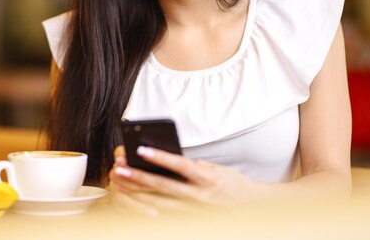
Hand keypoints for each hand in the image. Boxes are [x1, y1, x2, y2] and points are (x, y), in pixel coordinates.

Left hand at [109, 145, 260, 209]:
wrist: (249, 209)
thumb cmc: (232, 184)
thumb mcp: (217, 168)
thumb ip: (195, 165)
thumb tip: (171, 158)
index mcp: (207, 179)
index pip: (180, 165)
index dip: (159, 157)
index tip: (141, 149)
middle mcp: (198, 196)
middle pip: (162, 186)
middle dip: (138, 177)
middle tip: (120, 168)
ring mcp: (192, 210)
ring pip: (157, 202)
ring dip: (136, 192)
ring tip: (120, 182)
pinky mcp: (188, 219)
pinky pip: (162, 213)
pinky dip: (145, 206)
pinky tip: (130, 199)